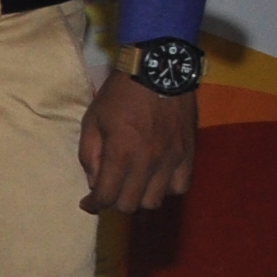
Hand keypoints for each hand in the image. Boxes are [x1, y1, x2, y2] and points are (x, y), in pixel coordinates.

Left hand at [77, 73, 196, 213]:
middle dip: (114, 202)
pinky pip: (180, 187)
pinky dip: (165, 189)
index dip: (93, 205)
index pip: (107, 195)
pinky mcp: (189, 154)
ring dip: (139, 197)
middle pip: (131, 204)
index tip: (87, 204)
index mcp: (122, 153)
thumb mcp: (92, 120)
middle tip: (108, 191)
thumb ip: (90, 154)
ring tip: (131, 185)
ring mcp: (172, 159)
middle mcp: (149, 162)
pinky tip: (156, 179)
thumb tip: (95, 183)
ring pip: (156, 200)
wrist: (159, 71)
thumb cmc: (120, 94)